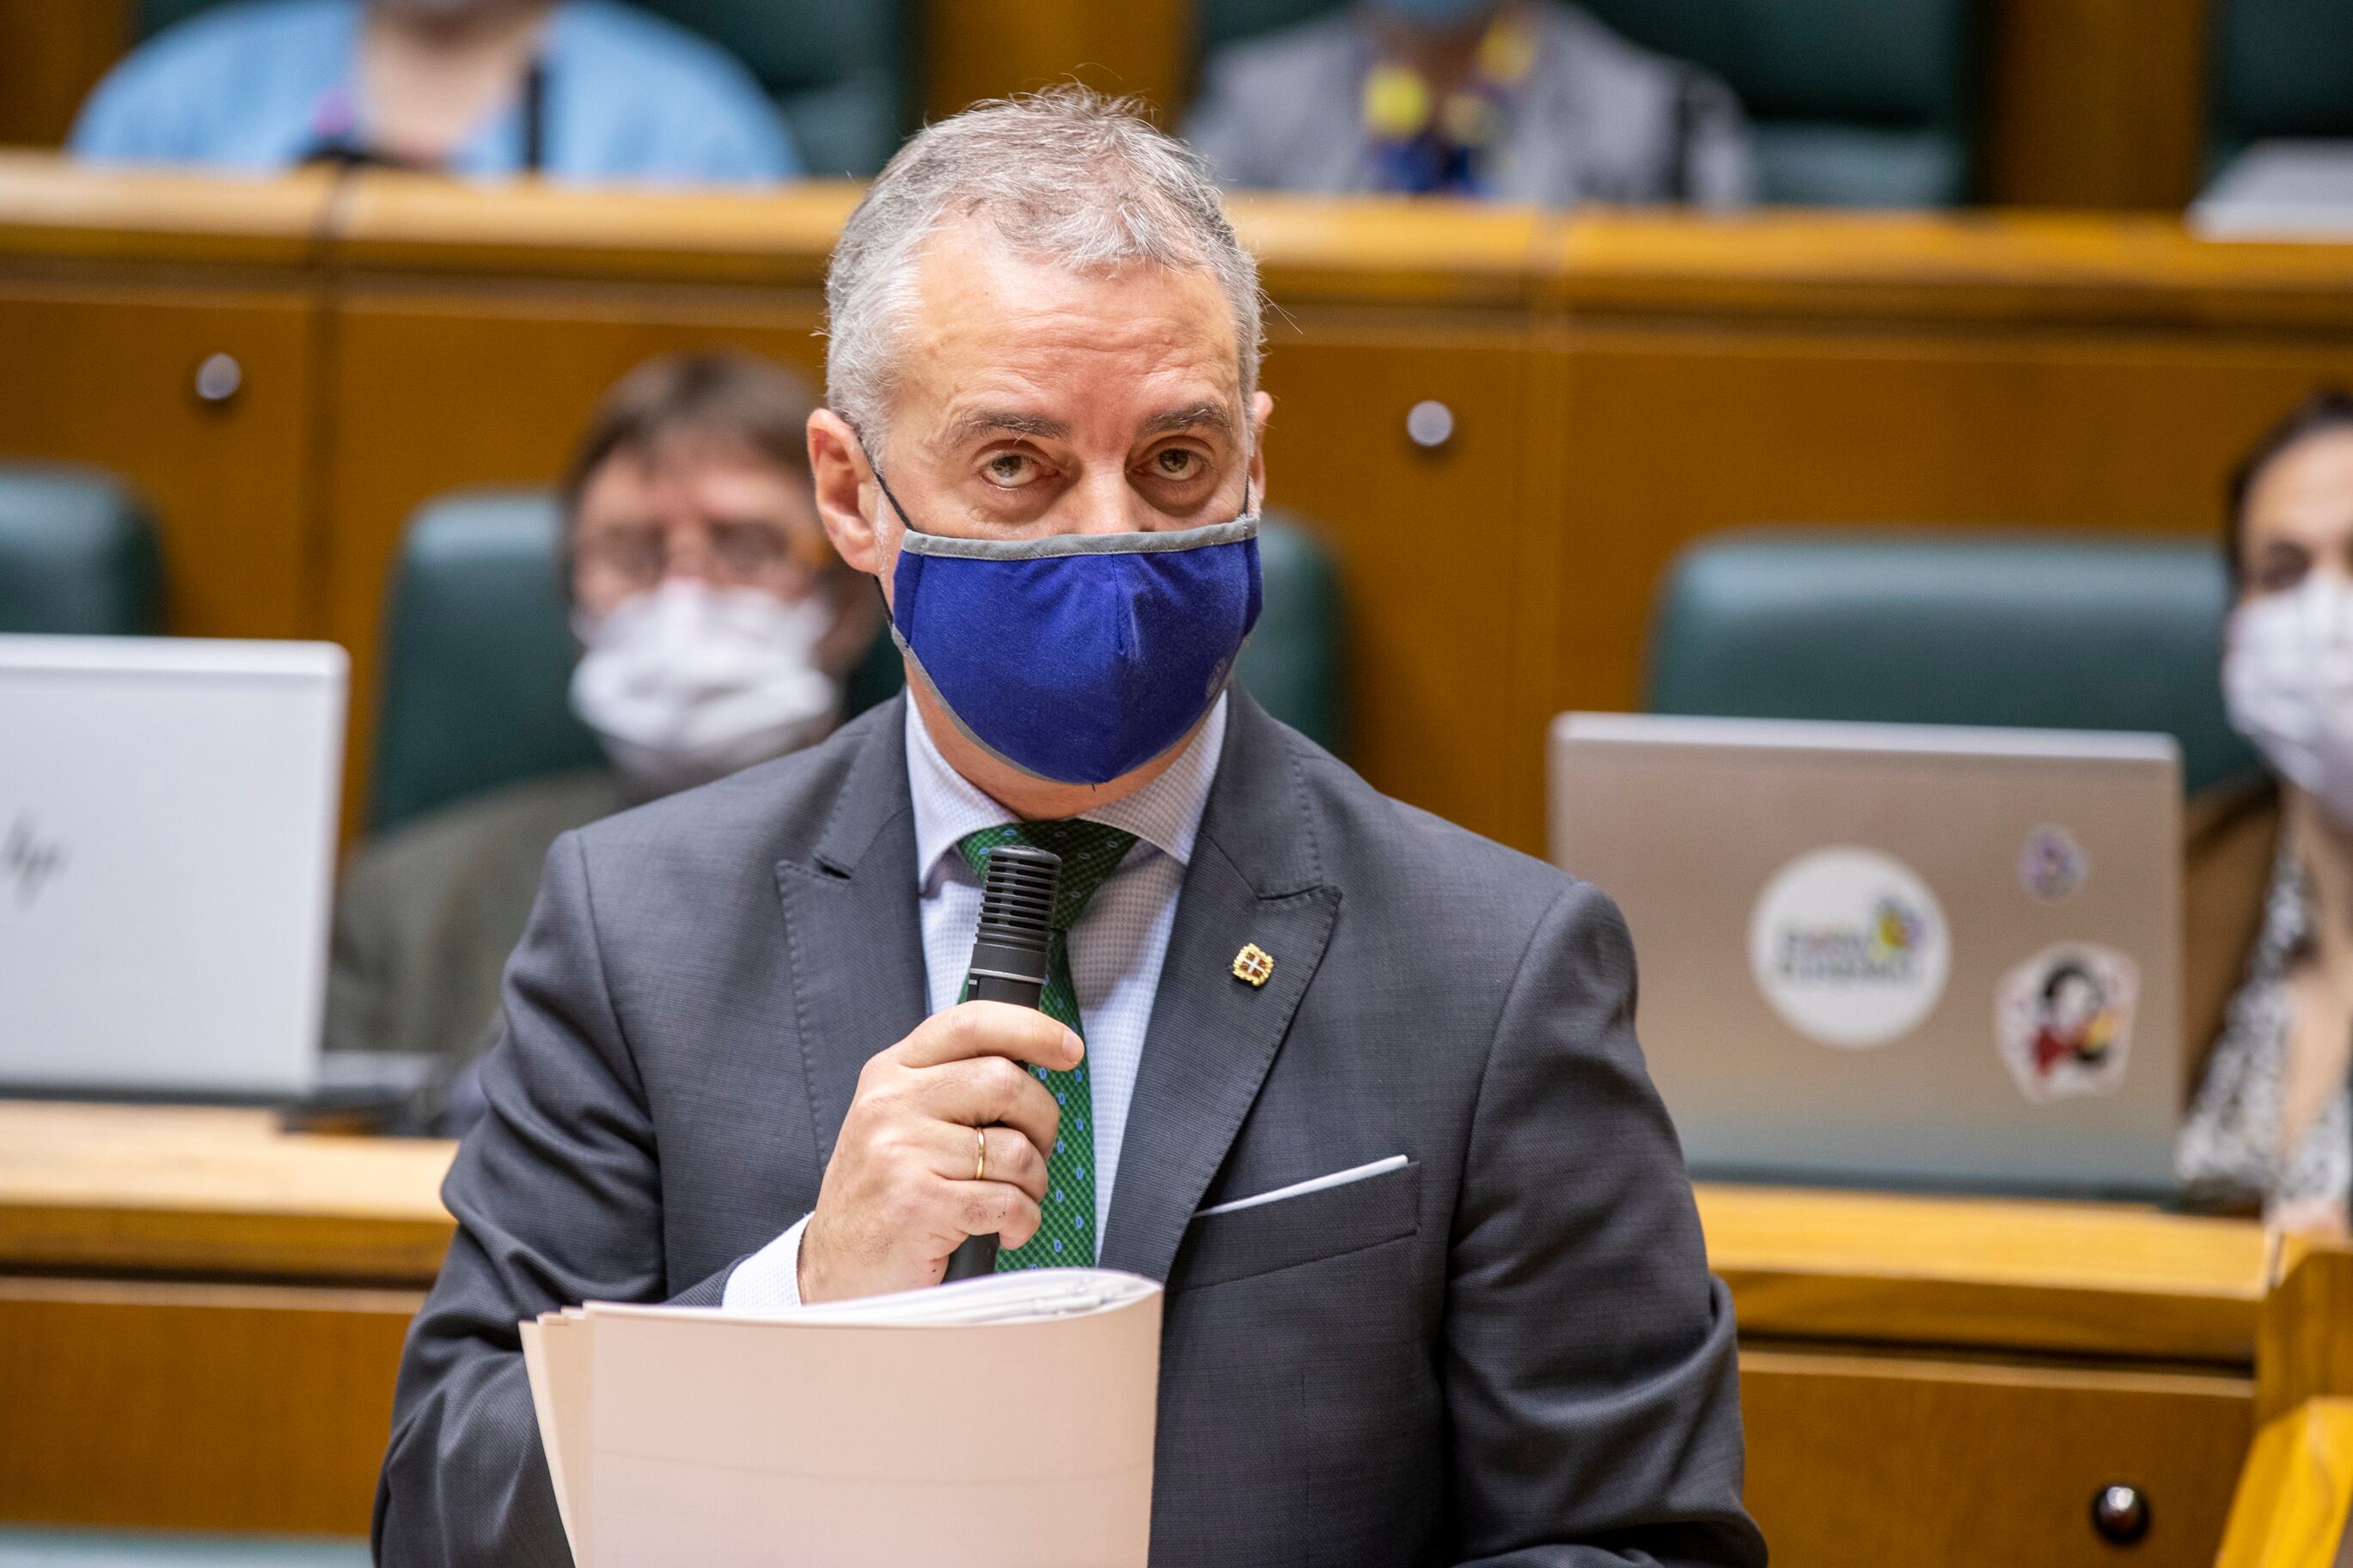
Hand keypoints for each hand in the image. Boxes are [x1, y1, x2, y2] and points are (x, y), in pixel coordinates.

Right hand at [798, 1001, 1079, 1303]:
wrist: (836, 1272)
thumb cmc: (884, 1198)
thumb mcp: (900, 1123)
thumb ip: (952, 1087)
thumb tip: (1033, 1061)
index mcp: (891, 1073)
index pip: (971, 1023)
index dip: (1032, 1029)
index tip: (1069, 1049)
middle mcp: (890, 1103)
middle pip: (1007, 1082)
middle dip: (1042, 1124)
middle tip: (1033, 1156)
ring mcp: (900, 1151)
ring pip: (1016, 1149)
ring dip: (1033, 1185)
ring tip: (1009, 1204)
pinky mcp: (919, 1203)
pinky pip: (1009, 1202)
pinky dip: (1023, 1222)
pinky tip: (1003, 1232)